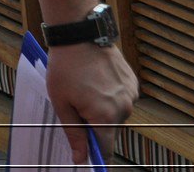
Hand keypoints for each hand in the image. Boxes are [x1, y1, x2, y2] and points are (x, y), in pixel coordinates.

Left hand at [45, 42, 137, 162]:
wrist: (79, 34)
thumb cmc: (65, 67)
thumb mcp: (61, 102)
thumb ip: (73, 132)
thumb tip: (80, 158)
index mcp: (104, 116)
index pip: (105, 148)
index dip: (97, 155)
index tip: (89, 158)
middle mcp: (123, 109)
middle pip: (109, 129)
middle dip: (93, 124)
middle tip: (76, 105)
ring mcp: (130, 95)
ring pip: (115, 113)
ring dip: (102, 108)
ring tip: (84, 87)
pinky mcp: (133, 83)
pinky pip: (121, 98)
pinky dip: (109, 95)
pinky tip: (95, 80)